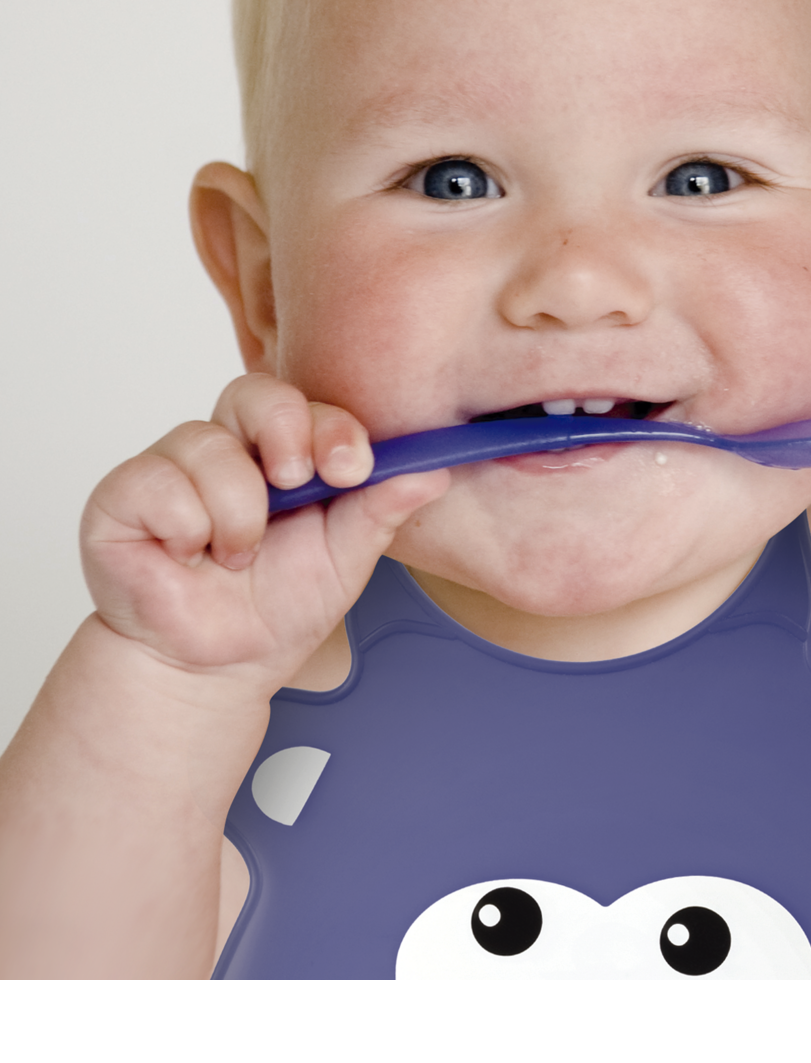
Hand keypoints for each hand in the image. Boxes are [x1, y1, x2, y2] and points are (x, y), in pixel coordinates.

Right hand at [80, 374, 449, 691]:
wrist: (211, 669)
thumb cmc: (273, 608)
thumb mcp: (344, 559)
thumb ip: (381, 511)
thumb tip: (435, 470)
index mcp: (281, 455)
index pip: (306, 406)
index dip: (332, 426)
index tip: (355, 466)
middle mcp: (227, 448)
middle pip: (252, 393)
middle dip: (286, 432)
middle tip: (297, 483)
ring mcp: (172, 466)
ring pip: (208, 447)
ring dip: (238, 514)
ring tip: (236, 556)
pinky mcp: (124, 493)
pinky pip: (159, 481)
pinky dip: (186, 528)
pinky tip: (188, 557)